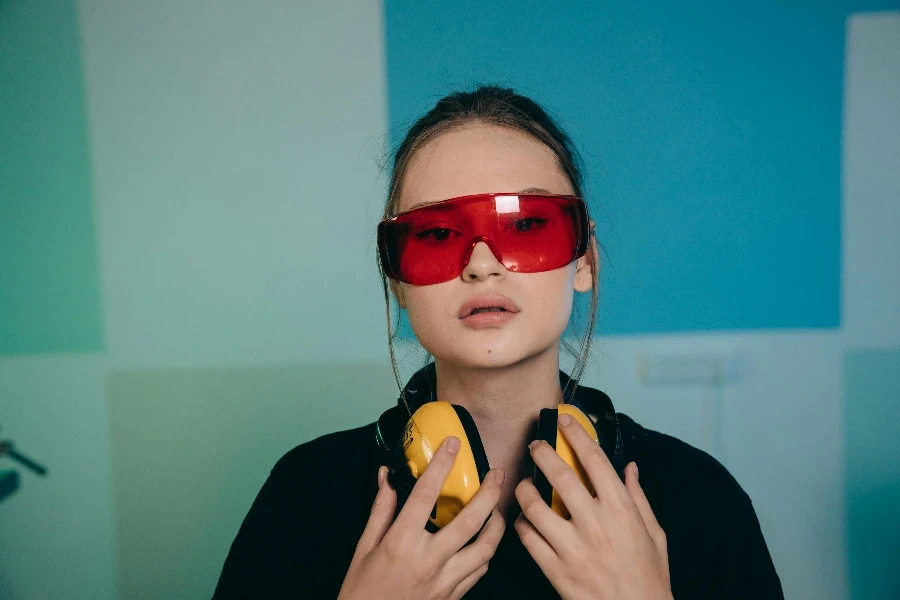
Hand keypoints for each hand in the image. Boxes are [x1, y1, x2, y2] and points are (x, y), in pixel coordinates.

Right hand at [338, 436, 505, 599]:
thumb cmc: (361, 590)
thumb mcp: (364, 547)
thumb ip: (381, 510)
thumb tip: (387, 476)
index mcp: (401, 542)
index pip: (427, 494)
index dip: (442, 465)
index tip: (453, 444)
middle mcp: (428, 560)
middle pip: (471, 521)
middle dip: (490, 492)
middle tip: (497, 473)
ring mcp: (444, 581)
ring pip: (485, 548)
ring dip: (497, 524)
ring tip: (498, 508)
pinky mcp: (453, 596)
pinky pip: (480, 570)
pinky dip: (487, 552)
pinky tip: (486, 540)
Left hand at [514, 415, 672, 599]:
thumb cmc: (648, 576)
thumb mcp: (654, 534)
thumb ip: (638, 497)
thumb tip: (630, 467)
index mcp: (622, 510)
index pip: (594, 460)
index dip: (576, 435)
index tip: (563, 421)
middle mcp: (596, 524)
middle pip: (559, 475)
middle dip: (542, 453)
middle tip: (535, 445)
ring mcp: (573, 548)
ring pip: (535, 506)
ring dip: (525, 489)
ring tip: (524, 484)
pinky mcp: (556, 570)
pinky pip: (528, 538)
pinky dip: (522, 524)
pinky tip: (526, 519)